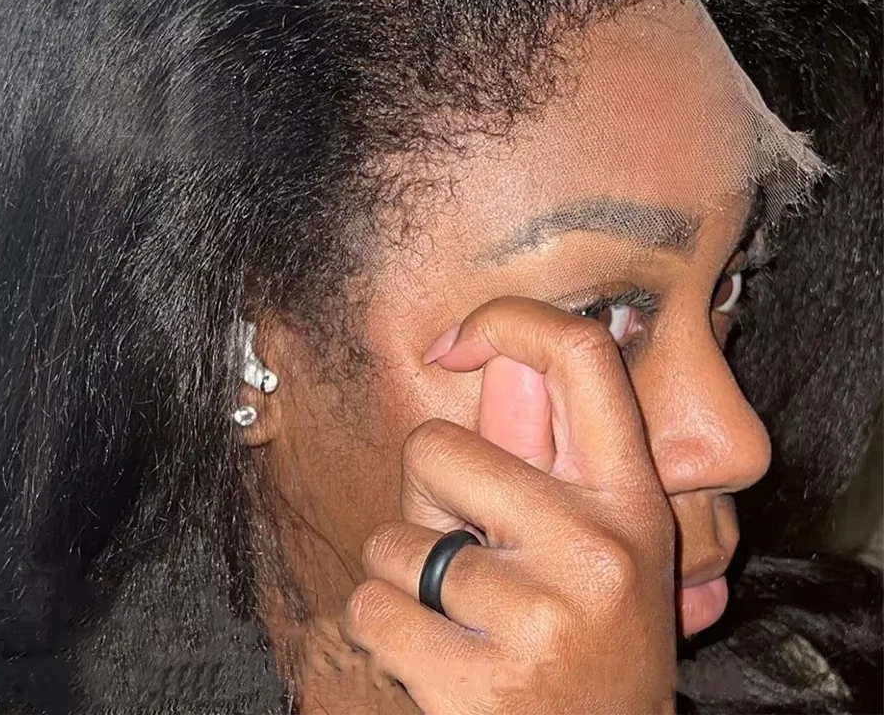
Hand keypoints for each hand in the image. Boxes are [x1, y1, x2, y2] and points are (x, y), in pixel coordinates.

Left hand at [341, 297, 676, 713]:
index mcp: (629, 504)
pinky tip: (430, 658)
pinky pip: (371, 607)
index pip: (582, 357)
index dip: (510, 321)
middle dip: (421, 495)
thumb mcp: (599, 552)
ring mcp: (540, 617)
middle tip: (459, 549)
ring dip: (401, 578)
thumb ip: (545, 461)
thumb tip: (494, 362)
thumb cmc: (591, 651)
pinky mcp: (481, 686)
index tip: (457, 341)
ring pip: (392, 540)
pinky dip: (379, 628)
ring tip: (457, 620)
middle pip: (434, 445)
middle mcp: (594, 549)